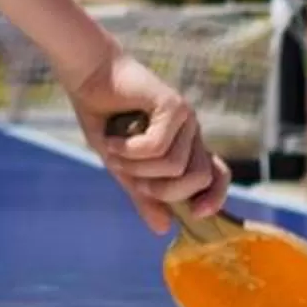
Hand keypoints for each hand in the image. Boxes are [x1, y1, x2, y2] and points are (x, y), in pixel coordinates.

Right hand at [66, 51, 229, 234]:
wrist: (89, 77)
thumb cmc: (104, 118)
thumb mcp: (123, 166)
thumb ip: (144, 194)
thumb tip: (165, 229)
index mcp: (184, 147)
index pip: (217, 176)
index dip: (215, 197)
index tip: (197, 214)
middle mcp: (191, 133)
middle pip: (199, 178)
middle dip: (163, 190)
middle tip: (133, 179)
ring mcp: (185, 118)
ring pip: (175, 166)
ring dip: (138, 167)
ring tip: (114, 151)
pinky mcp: (173, 105)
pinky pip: (159, 146)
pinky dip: (131, 150)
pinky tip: (112, 138)